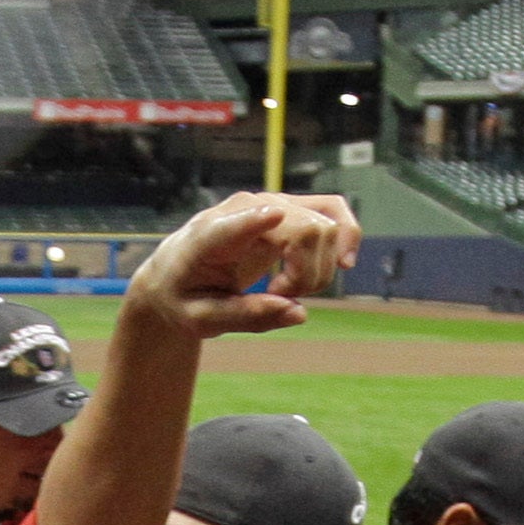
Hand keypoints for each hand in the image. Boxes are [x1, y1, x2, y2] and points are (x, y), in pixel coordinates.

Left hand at [120, 192, 361, 339]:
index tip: (273, 215)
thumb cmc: (185, 297)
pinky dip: (347, 236)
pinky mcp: (289, 211)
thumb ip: (246, 317)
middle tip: (278, 298)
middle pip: (305, 230)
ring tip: (290, 289)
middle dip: (308, 275)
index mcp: (211, 235)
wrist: (177, 275)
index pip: (238, 219)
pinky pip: (333, 211)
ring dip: (321, 269)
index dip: (257, 218)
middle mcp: (246, 208)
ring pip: (325, 225)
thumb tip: (300, 313)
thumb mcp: (202, 320)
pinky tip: (344, 263)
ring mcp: (272, 204)